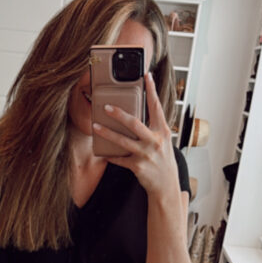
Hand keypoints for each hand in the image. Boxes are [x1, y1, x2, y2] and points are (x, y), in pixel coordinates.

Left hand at [92, 72, 179, 198]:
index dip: (152, 90)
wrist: (166, 187)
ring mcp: (146, 154)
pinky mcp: (137, 166)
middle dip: (119, 114)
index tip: (146, 76)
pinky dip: (111, 156)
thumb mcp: (163, 143)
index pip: (157, 107)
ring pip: (123, 141)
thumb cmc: (163, 162)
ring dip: (107, 133)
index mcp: (163, 132)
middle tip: (106, 106)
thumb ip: (153, 129)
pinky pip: (120, 159)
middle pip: (135, 123)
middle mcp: (155, 141)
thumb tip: (136, 116)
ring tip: (95, 126)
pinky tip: (103, 154)